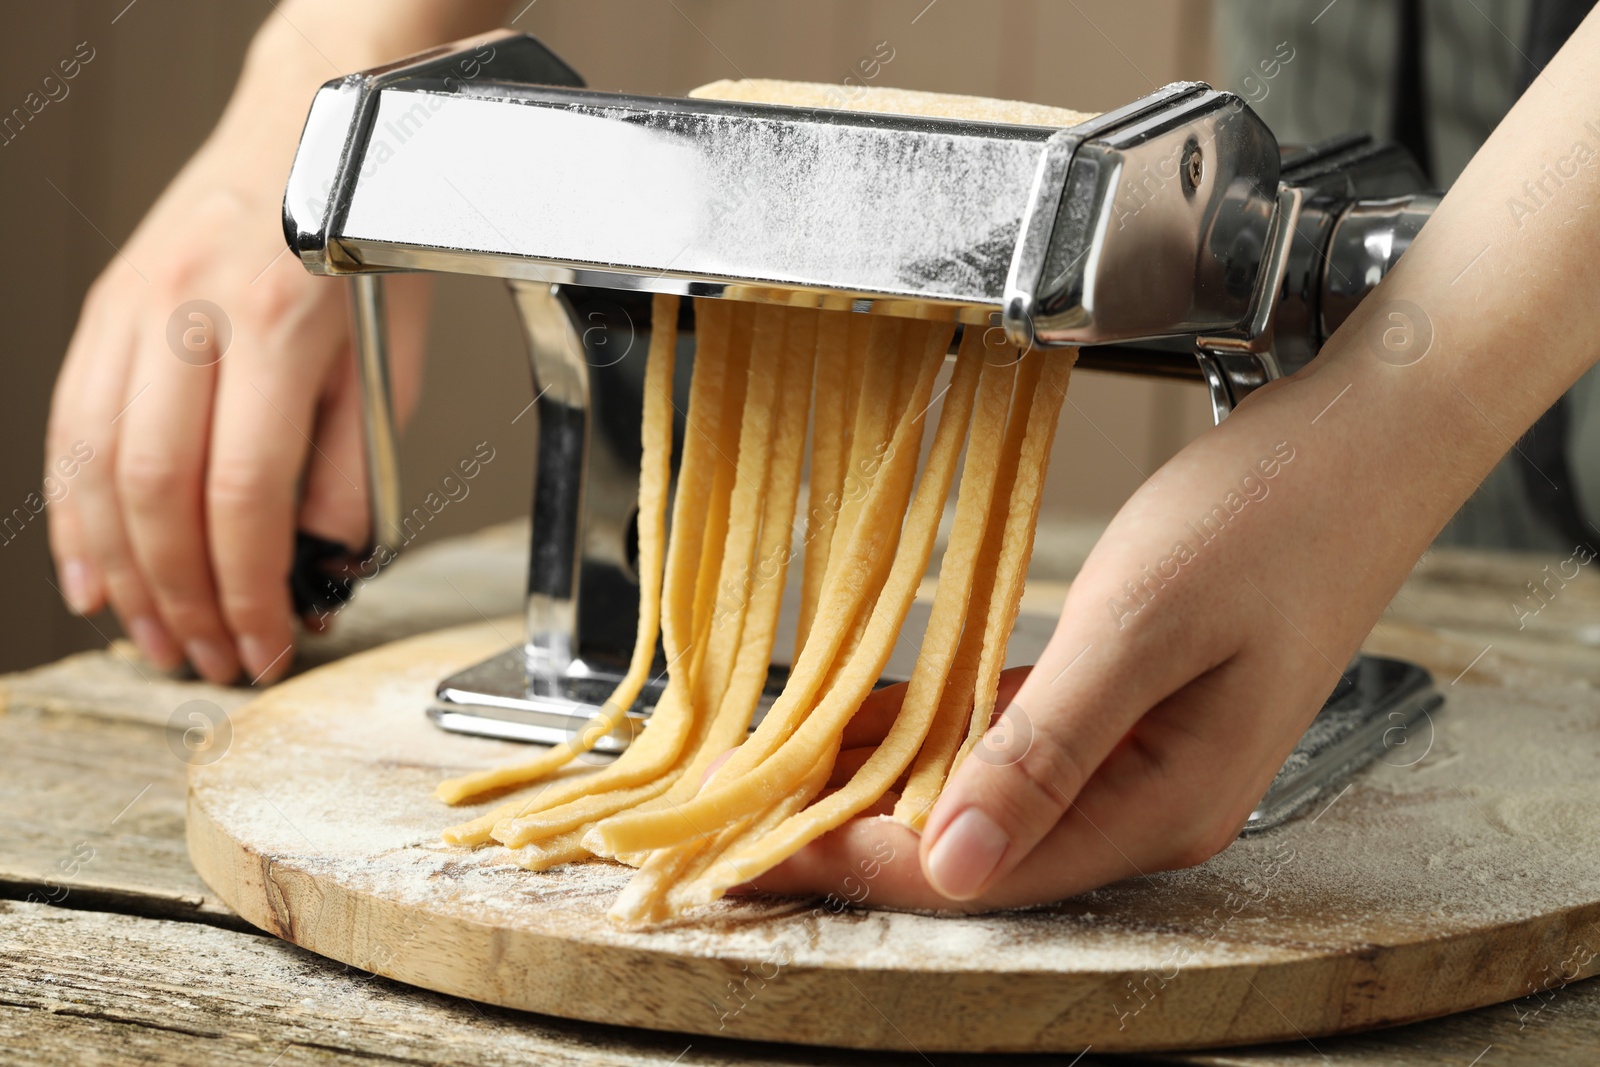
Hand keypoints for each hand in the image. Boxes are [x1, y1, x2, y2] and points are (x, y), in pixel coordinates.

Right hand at [45, 66, 426, 684]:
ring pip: (97, 467)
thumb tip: (321, 565)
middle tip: (209, 659)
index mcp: (277, 328)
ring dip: (122, 572)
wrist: (308, 131)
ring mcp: (130, 309)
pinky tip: (92, 576)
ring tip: (154, 639)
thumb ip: (355, 467)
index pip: (246, 492)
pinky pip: (68, 427)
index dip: (251, 587)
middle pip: (158, 490)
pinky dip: (73, 514)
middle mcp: (188, 317)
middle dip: (182, 596)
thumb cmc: (364, 249)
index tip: (270, 644)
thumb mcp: (390, 360)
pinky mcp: (101, 311)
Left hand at [750, 361, 1445, 909]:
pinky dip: (939, 735)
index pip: (981, 867)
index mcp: (1164, 804)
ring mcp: (1144, 754)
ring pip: (987, 793)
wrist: (1364, 438)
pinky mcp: (1134, 705)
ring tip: (783, 773)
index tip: (759, 848)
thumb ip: (1044, 752)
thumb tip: (952, 861)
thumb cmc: (1271, 515)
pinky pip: (1014, 741)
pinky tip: (872, 721)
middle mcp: (1152, 799)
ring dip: (888, 784)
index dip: (862, 863)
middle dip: (857, 833)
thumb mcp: (1140, 629)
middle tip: (745, 817)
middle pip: (977, 844)